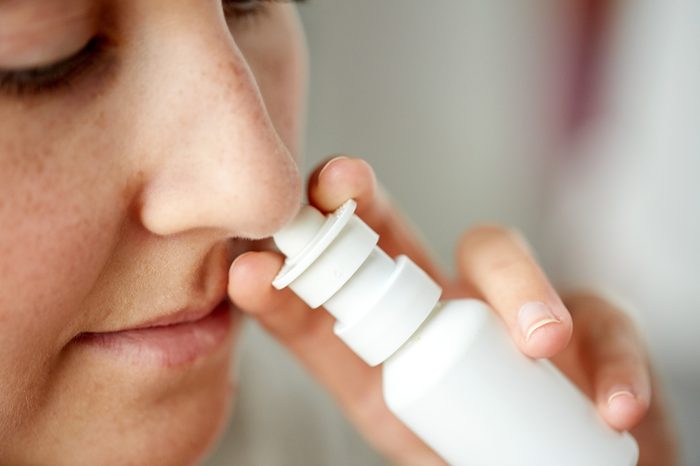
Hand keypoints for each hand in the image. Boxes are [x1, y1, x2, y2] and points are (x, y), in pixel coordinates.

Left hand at [228, 156, 675, 464]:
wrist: (556, 463)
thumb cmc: (466, 442)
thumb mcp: (392, 413)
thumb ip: (350, 372)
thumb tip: (261, 303)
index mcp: (389, 331)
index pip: (334, 282)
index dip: (299, 264)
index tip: (253, 262)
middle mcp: (442, 301)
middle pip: (397, 234)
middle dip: (362, 204)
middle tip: (341, 183)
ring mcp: (510, 303)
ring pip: (501, 257)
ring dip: (517, 289)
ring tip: (539, 346)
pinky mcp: (592, 325)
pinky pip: (605, 325)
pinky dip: (612, 364)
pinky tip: (611, 402)